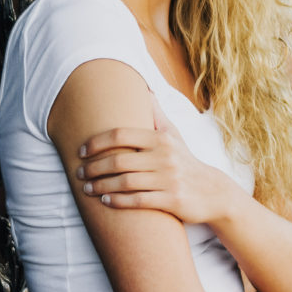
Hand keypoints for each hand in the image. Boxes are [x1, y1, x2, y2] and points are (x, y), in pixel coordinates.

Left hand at [76, 93, 238, 223]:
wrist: (213, 191)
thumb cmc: (184, 160)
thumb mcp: (173, 134)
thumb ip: (156, 113)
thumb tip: (144, 89)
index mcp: (161, 138)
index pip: (120, 135)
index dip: (96, 142)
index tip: (81, 151)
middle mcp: (165, 157)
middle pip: (119, 160)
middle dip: (94, 168)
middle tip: (79, 173)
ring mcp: (169, 180)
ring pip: (125, 183)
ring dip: (101, 186)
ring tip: (87, 189)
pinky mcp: (172, 201)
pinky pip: (138, 201)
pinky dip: (118, 201)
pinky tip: (105, 201)